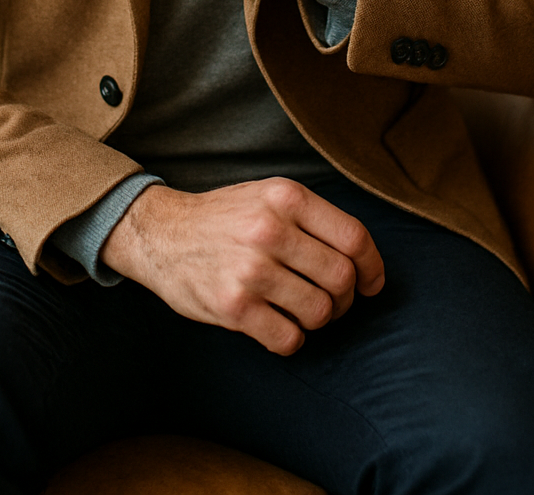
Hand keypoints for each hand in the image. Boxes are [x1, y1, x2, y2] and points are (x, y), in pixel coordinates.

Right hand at [100, 178, 384, 354]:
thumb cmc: (225, 217)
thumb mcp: (268, 195)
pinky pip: (289, 339)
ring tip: (301, 310)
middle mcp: (270, 230)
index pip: (354, 238)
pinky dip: (292, 339)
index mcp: (285, 197)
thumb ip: (314, 218)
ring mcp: (251, 270)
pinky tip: (278, 324)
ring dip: (318, 319)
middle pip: (341, 279)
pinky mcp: (233, 307)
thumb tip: (364, 260)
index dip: (372, 267)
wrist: (161, 233)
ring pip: (319, 312)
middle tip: (331, 300)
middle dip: (345, 298)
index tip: (371, 283)